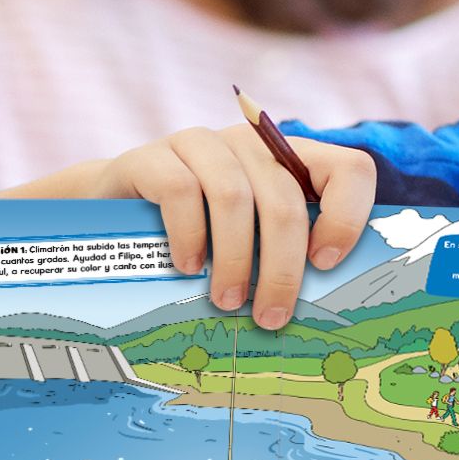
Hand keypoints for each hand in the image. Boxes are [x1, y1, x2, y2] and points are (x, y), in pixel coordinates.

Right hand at [82, 125, 377, 329]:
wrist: (110, 214)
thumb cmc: (195, 240)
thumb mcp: (248, 243)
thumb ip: (282, 256)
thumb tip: (322, 311)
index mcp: (288, 161)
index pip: (348, 168)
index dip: (347, 216)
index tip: (325, 265)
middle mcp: (249, 144)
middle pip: (284, 198)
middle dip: (281, 266)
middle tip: (270, 316)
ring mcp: (200, 144)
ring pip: (233, 196)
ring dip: (234, 258)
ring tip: (226, 301)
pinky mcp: (152, 157)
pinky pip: (179, 191)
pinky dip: (189, 236)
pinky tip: (186, 267)